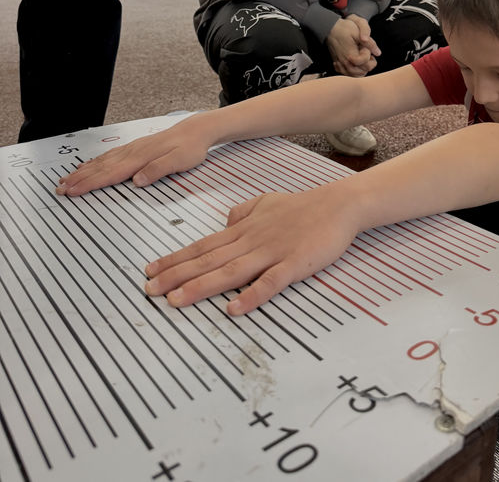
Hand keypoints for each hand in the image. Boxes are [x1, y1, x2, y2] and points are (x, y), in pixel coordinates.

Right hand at [55, 113, 217, 195]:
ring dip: (83, 171)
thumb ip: (158, 170)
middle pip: (100, 168)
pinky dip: (95, 162)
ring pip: (102, 161)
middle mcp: (132, 152)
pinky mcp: (135, 147)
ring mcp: (132, 149)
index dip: (89, 184)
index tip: (73, 191)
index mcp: (140, 157)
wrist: (196, 130)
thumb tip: (138, 181)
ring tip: (66, 179)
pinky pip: (109, 156)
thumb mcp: (179, 161)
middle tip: (60, 189)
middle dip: (78, 179)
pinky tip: (88, 165)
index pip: (110, 173)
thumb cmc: (189, 147)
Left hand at [144, 185, 358, 312]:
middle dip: (176, 276)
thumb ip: (243, 212)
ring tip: (176, 300)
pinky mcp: (293, 265)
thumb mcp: (266, 202)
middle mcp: (251, 241)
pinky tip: (234, 309)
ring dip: (201, 287)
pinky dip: (250, 295)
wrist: (337, 206)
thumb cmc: (302, 206)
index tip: (150, 271)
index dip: (175, 259)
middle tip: (149, 290)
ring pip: (230, 272)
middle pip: (208, 260)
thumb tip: (226, 220)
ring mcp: (272, 253)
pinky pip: (270, 283)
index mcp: (243, 229)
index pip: (203, 246)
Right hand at [326, 17, 378, 76]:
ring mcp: (341, 65)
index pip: (367, 64)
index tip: (365, 47)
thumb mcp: (359, 31)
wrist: (330, 28)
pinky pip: (348, 74)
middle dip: (369, 62)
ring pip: (356, 75)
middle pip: (363, 71)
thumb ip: (370, 43)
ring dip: (363, 68)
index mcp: (351, 55)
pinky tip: (355, 63)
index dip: (369, 55)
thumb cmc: (344, 28)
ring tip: (363, 58)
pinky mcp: (338, 65)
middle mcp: (345, 62)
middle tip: (367, 52)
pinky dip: (354, 71)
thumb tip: (378, 53)